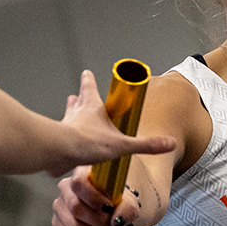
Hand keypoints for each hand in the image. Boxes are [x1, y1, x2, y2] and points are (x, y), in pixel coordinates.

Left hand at [48, 70, 175, 177]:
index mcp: (91, 107)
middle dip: (78, 97)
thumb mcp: (121, 144)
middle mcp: (76, 114)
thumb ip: (145, 145)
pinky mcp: (58, 142)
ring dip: (70, 116)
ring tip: (72, 117)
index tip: (88, 73)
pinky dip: (66, 140)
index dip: (89, 80)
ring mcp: (65, 126)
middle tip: (76, 94)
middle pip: (76, 100)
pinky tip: (69, 147)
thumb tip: (168, 143)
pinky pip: (63, 139)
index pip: (90, 87)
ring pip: (67, 117)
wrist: (60, 153)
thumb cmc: (86, 142)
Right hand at [51, 165, 140, 225]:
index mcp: (81, 173)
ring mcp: (59, 207)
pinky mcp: (58, 224)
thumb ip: (127, 209)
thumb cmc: (118, 201)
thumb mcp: (129, 202)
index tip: (110, 208)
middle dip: (99, 222)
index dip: (93, 198)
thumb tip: (116, 221)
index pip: (78, 184)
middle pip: (75, 208)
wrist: (112, 210)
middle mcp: (65, 188)